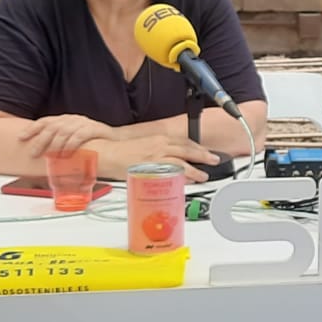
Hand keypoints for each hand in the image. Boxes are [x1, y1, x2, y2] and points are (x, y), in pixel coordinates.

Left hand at [19, 114, 114, 157]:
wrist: (115, 139)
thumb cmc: (92, 141)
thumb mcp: (72, 137)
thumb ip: (59, 140)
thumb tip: (41, 152)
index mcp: (65, 120)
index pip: (45, 121)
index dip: (32, 129)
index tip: (20, 138)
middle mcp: (72, 119)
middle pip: (52, 127)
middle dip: (40, 140)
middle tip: (34, 153)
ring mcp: (83, 123)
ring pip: (63, 132)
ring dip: (54, 145)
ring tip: (49, 156)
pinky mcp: (93, 129)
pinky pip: (79, 136)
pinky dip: (70, 145)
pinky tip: (66, 153)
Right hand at [101, 134, 220, 182]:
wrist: (106, 153)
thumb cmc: (122, 151)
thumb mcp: (145, 145)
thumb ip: (159, 151)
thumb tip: (172, 159)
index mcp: (159, 139)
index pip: (184, 142)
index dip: (198, 147)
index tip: (206, 152)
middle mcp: (160, 146)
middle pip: (187, 150)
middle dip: (203, 155)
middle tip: (215, 160)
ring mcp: (156, 158)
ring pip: (182, 162)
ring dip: (195, 169)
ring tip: (204, 175)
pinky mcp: (151, 169)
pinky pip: (169, 174)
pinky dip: (180, 178)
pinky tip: (187, 182)